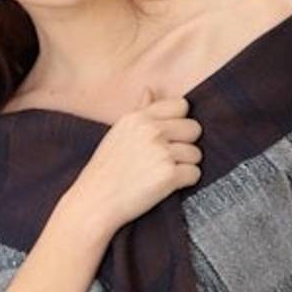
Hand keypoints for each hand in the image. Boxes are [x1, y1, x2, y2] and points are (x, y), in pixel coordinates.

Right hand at [68, 86, 202, 234]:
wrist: (95, 202)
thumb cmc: (105, 170)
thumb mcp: (117, 133)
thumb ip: (139, 111)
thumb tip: (150, 89)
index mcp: (138, 118)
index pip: (181, 105)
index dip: (179, 122)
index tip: (168, 138)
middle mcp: (151, 131)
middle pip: (194, 129)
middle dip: (186, 144)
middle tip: (167, 159)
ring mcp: (161, 152)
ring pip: (196, 154)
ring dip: (185, 165)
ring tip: (163, 174)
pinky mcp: (169, 175)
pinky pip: (195, 173)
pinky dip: (186, 182)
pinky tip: (167, 186)